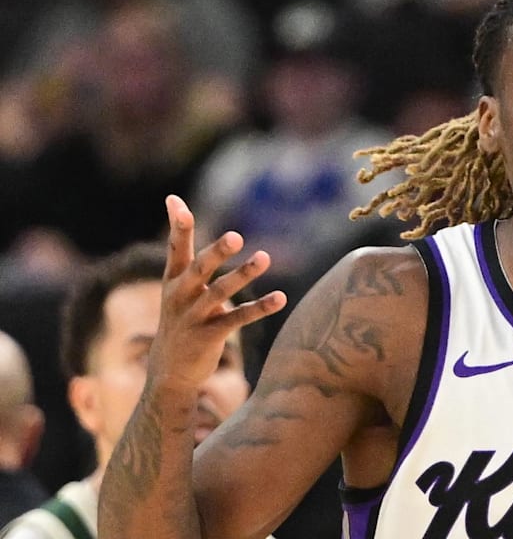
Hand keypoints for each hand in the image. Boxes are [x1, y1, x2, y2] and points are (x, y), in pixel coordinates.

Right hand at [151, 195, 286, 389]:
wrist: (169, 372)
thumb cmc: (179, 319)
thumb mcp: (176, 285)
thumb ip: (182, 250)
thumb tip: (175, 203)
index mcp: (173, 281)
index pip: (175, 249)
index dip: (178, 227)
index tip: (177, 203)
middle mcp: (180, 297)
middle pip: (199, 269)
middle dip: (216, 253)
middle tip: (236, 236)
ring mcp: (194, 317)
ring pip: (221, 292)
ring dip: (244, 274)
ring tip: (265, 257)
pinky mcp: (210, 336)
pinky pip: (238, 319)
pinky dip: (260, 308)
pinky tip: (281, 298)